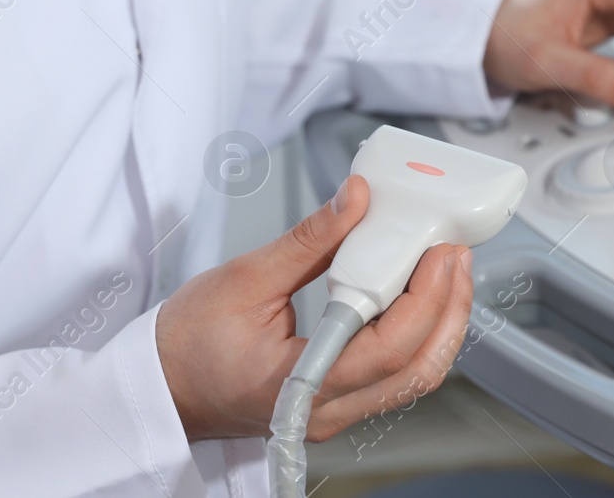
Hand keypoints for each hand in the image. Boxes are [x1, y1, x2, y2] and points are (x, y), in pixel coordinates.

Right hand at [155, 175, 472, 442]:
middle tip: (455, 255)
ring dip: (439, 323)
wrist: (158, 386)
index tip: (440, 253)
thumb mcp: (244, 278)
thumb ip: (310, 241)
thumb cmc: (184, 345)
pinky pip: (393, 377)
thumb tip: (356, 201)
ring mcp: (331, 412)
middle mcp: (323, 410)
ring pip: (412, 379)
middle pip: (417, 371)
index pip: (388, 350)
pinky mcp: (332, 402)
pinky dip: (416, 334)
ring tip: (445, 270)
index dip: (426, 299)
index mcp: (299, 384)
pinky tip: (417, 295)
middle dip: (449, 309)